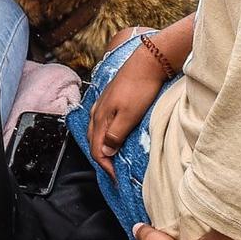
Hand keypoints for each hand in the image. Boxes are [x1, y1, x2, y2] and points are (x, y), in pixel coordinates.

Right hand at [87, 35, 169, 172]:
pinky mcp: (110, 98)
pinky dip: (105, 133)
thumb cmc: (140, 88)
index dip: (105, 167)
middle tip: (114, 172)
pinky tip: (114, 134)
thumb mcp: (130, 115)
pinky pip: (102, 121)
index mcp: (100, 117)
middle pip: (93, 141)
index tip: (117, 178)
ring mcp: (103, 103)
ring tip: (113, 157)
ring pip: (96, 131)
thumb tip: (105, 152)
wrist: (147, 62)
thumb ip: (115, 134)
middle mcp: (97, 111)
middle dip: (102, 159)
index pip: (96, 149)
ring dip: (102, 146)